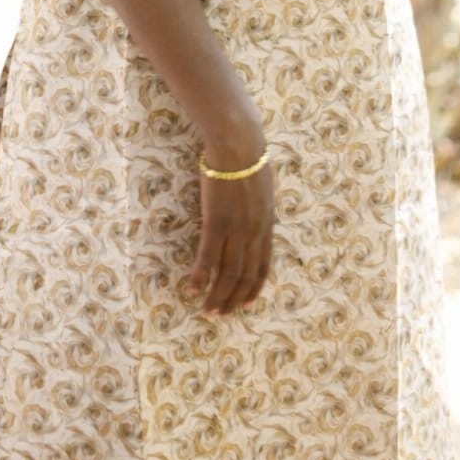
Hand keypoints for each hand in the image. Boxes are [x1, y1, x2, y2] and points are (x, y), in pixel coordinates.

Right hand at [186, 152, 274, 315]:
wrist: (238, 145)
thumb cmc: (249, 157)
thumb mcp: (263, 187)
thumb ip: (260, 208)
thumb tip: (256, 216)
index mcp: (267, 223)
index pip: (263, 265)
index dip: (255, 287)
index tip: (247, 304)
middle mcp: (254, 232)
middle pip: (245, 275)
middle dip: (234, 299)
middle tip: (222, 315)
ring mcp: (236, 229)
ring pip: (228, 273)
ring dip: (217, 296)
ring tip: (207, 311)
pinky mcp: (216, 223)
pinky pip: (208, 258)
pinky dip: (200, 277)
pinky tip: (191, 289)